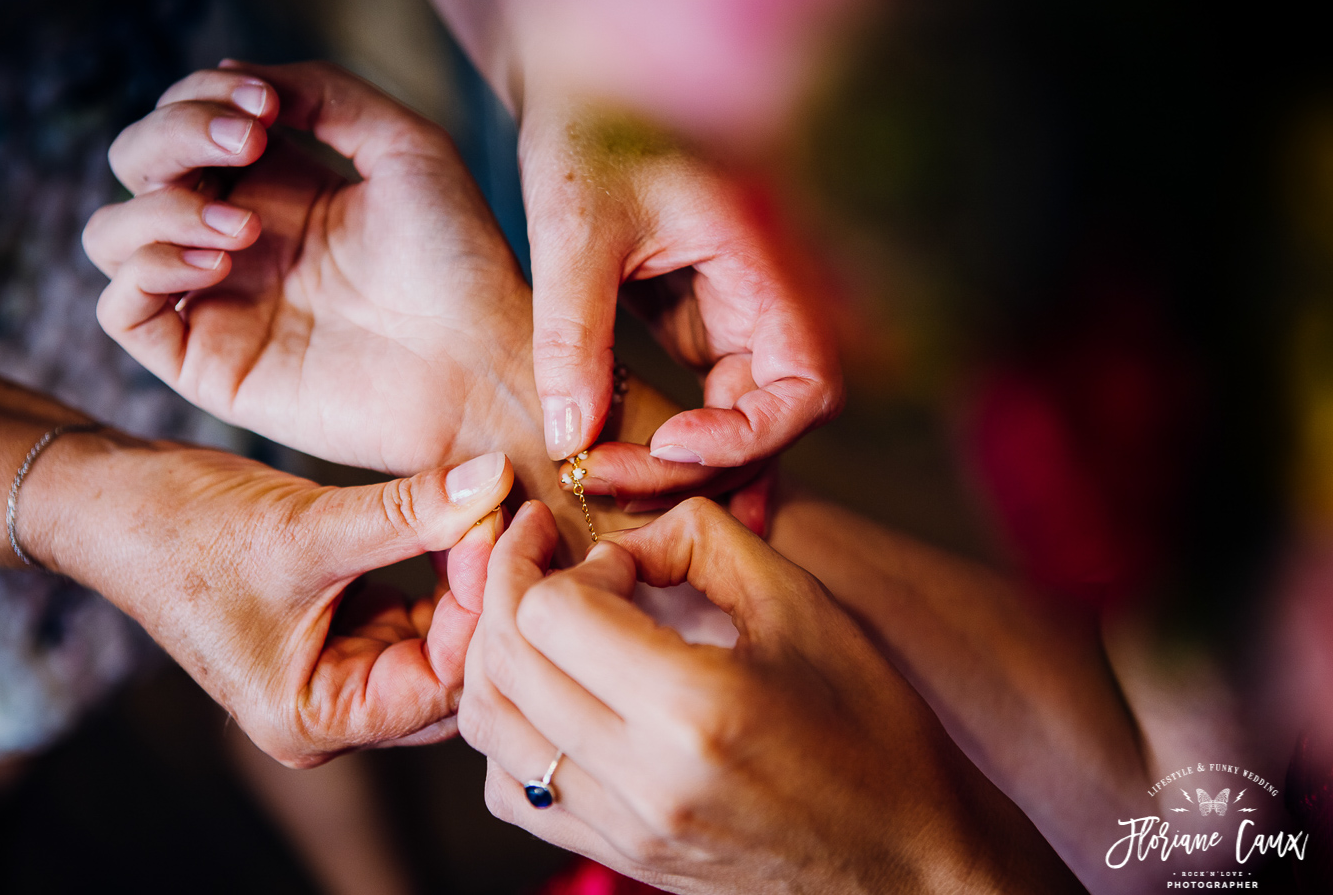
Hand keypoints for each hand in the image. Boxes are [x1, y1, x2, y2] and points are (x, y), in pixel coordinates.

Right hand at [21, 432, 512, 766]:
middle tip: (522, 520)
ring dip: (472, 579)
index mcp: (315, 719)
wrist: (119, 506)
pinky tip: (470, 519)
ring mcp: (345, 671)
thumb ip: (409, 513)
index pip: (441, 682)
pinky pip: (423, 611)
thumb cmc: (187, 534)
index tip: (506, 524)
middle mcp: (336, 711)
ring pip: (446, 640)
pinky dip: (447, 568)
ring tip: (501, 512)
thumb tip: (495, 481)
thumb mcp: (307, 528)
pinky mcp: (350, 628)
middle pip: (453, 673)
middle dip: (488, 598)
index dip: (482, 604)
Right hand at [83, 60, 537, 478]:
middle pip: (138, 163)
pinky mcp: (210, 364)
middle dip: (173, 133)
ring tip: (244, 228)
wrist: (480, 364)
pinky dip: (145, 268)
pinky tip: (216, 261)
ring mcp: (220, 302)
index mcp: (280, 187)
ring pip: (113, 233)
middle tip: (247, 144)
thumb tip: (236, 71)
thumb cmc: (460, 261)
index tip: (265, 107)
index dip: (202, 96)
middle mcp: (240, 240)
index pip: (188, 121)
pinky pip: (119, 310)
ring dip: (160, 206)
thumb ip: (325, 93)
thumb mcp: (407, 146)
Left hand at [459, 498, 1081, 892]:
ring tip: (532, 613)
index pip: (551, 613)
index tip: (605, 554)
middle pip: (505, 663)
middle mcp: (644, 779)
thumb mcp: (803, 606)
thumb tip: (622, 538)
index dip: (561, 562)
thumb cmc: (871, 724)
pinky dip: (508, 729)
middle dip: (506, 588)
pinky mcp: (620, 856)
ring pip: (490, 728)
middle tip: (535, 551)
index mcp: (696, 708)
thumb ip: (704, 539)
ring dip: (494, 654)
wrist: (908, 861)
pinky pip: (512, 790)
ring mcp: (624, 828)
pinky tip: (550, 692)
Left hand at [520, 98, 842, 480]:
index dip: (751, 434)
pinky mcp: (699, 329)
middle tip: (598, 475)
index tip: (668, 444)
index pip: (807, 383)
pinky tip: (624, 477)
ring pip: (737, 423)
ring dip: (678, 467)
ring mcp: (734, 319)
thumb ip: (573, 332)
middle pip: (771, 420)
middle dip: (694, 466)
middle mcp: (764, 299)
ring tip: (598, 480)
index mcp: (764, 263)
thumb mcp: (573, 228)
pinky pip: (704, 408)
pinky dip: (668, 447)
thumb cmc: (586, 136)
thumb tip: (571, 437)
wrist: (579, 97)